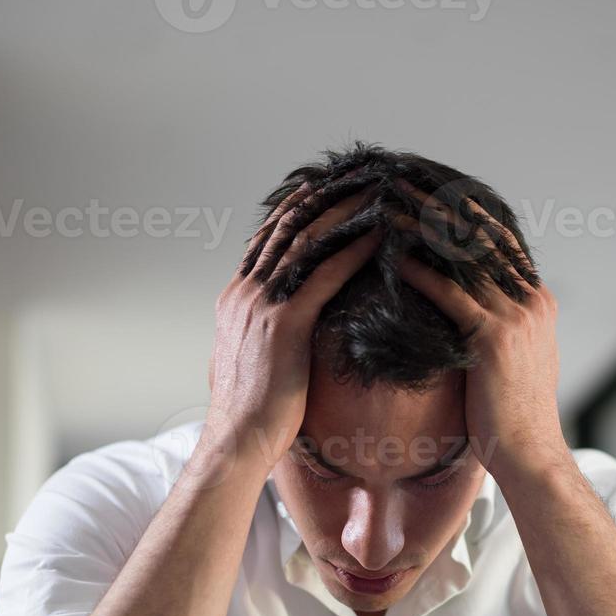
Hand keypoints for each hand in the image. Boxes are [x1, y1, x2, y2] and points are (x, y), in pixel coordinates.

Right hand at [203, 183, 379, 472]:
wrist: (239, 441)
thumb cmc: (253, 413)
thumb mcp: (251, 360)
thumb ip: (263, 333)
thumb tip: (279, 329)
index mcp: (235, 298)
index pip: (266, 238)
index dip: (295, 209)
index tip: (323, 187)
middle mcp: (244, 293)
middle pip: (285, 228)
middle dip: (321, 198)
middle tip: (355, 174)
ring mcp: (262, 306)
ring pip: (305, 242)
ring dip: (342, 213)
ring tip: (373, 193)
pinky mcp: (285, 325)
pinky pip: (324, 275)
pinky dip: (353, 251)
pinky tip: (379, 237)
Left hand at [395, 184, 566, 481]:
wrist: (529, 454)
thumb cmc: (511, 416)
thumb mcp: (515, 359)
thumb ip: (498, 324)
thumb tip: (471, 306)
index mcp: (538, 300)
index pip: (498, 238)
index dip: (462, 208)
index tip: (427, 185)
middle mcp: (532, 300)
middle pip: (481, 235)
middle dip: (439, 203)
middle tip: (402, 178)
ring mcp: (517, 317)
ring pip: (463, 257)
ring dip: (422, 227)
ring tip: (388, 204)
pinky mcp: (494, 338)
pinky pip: (450, 294)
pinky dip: (420, 271)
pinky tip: (391, 256)